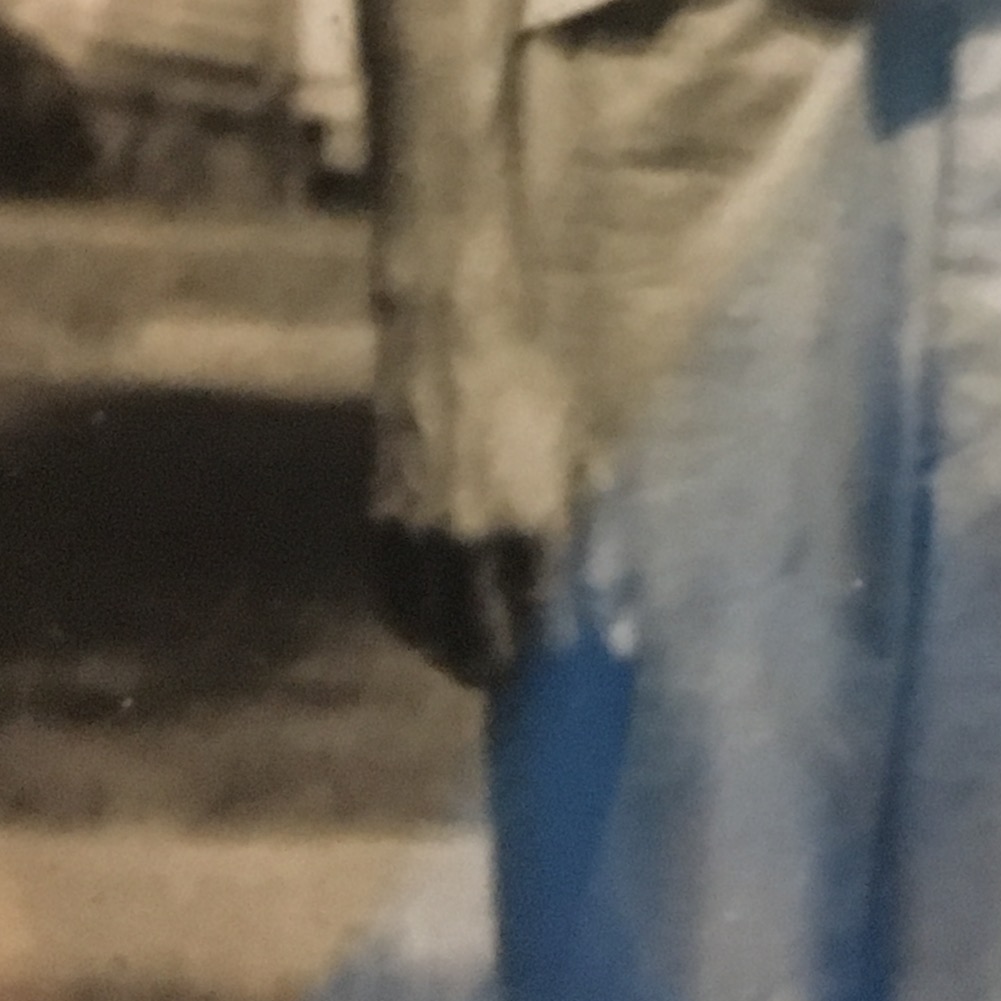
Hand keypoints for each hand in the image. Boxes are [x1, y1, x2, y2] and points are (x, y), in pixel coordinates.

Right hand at [367, 283, 573, 689]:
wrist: (456, 328)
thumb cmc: (541, 378)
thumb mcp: (591, 451)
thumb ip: (604, 535)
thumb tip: (621, 612)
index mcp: (534, 524)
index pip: (543, 621)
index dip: (554, 651)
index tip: (566, 668)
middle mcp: (471, 543)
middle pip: (478, 639)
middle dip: (499, 665)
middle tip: (514, 672)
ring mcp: (418, 534)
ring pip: (428, 628)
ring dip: (450, 651)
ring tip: (472, 658)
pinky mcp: (379, 516)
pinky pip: (388, 595)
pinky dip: (408, 621)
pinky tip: (425, 624)